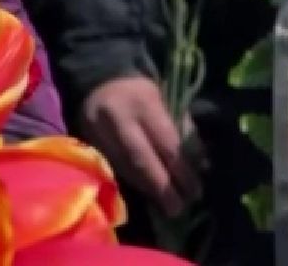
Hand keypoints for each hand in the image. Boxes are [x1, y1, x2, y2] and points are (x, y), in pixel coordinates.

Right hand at [80, 75, 202, 215]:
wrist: (97, 79)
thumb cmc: (140, 92)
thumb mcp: (167, 101)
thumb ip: (183, 130)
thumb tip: (200, 166)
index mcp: (143, 104)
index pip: (166, 145)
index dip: (182, 172)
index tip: (195, 191)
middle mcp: (117, 119)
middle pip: (142, 161)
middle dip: (163, 188)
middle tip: (179, 207)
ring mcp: (97, 132)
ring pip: (125, 168)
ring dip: (148, 189)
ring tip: (166, 204)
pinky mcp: (87, 142)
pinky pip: (112, 167)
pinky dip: (131, 182)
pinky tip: (145, 192)